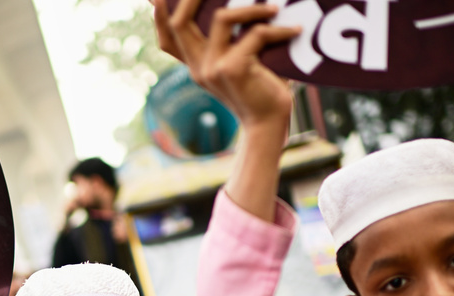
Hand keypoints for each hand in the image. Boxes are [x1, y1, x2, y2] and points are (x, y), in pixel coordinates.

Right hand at [153, 0, 298, 129]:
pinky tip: (294, 31)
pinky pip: (255, 34)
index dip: (159, 15)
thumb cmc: (260, 91)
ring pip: (221, 18)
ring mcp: (212, 69)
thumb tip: (241, 8)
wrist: (267, 126)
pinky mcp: (233, 70)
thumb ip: (232, 42)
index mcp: (196, 66)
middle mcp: (198, 67)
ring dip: (251, 8)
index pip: (166, 39)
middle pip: (178, 22)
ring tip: (274, 9)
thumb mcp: (239, 65)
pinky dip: (278, 30)